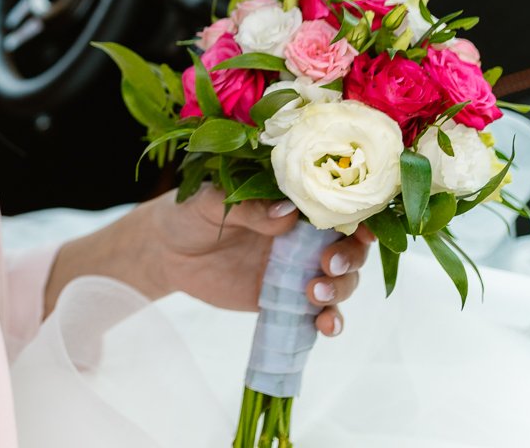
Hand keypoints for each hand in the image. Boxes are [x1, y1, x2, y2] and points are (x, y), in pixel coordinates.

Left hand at [138, 186, 371, 335]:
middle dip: (350, 257)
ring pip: (340, 282)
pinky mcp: (285, 301)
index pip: (336, 207)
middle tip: (327, 264)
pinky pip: (317, 313)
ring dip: (340, 289)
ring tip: (313, 293)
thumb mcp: (212, 202)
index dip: (358, 217)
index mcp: (291, 204)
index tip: (363, 230)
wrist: (166, 253)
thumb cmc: (190, 214)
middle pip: (348, 248)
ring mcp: (297, 270)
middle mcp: (303, 237)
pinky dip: (329, 321)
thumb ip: (249, 208)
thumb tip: (286, 212)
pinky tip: (324, 326)